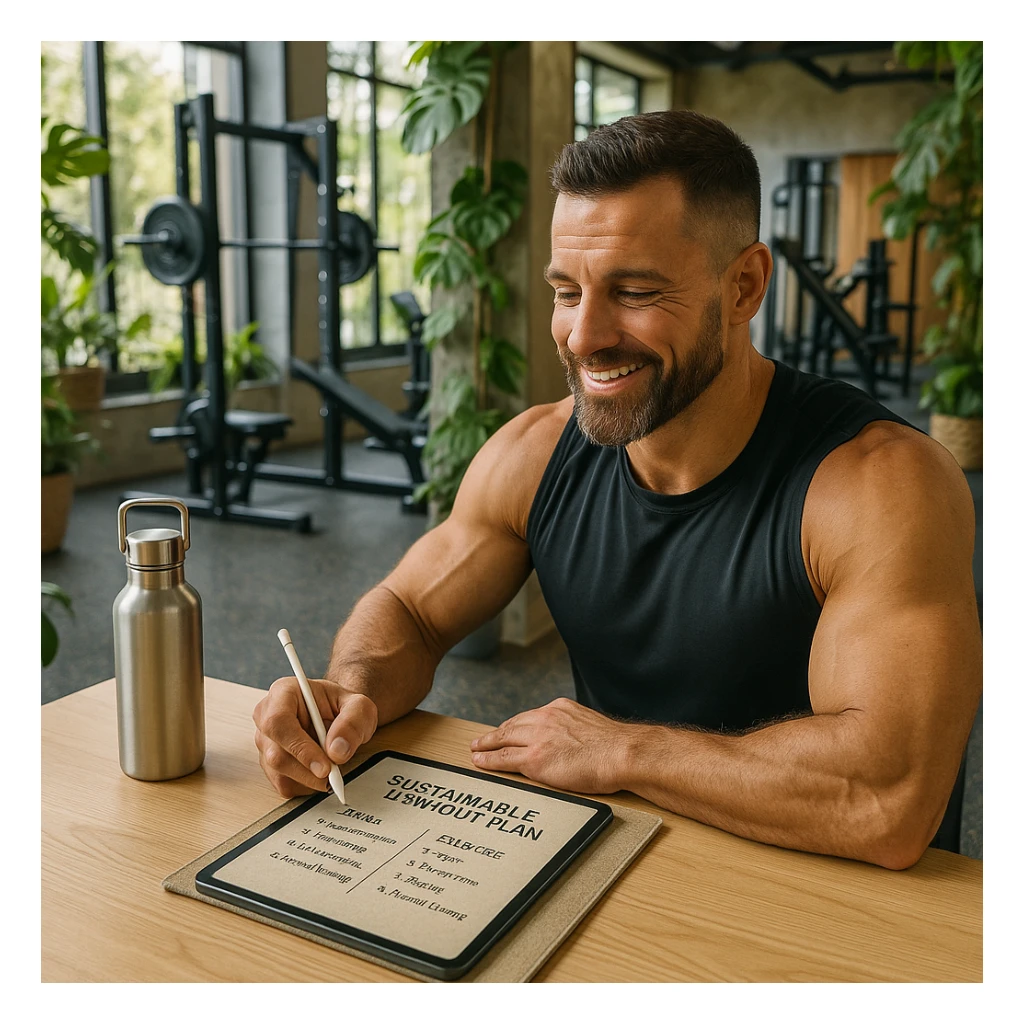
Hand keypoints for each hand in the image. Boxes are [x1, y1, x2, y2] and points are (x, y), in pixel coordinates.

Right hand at [253, 676, 377, 797]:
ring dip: (310, 778)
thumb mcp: (359, 706)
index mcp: (284, 692)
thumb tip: (337, 751)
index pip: (278, 722)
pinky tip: (320, 770)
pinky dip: (307, 785)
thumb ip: (353, 722)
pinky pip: (284, 785)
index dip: (300, 747)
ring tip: (332, 766)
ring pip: (279, 773)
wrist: (338, 716)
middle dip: (308, 770)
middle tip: (334, 775)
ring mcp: (265, 742)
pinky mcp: (269, 764)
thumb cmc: (342, 706)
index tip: (325, 766)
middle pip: (275, 754)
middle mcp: (267, 716)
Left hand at [470, 697, 633, 793]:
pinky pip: (504, 759)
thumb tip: (572, 740)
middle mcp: (545, 718)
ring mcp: (538, 738)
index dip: (515, 725)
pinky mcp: (534, 758)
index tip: (508, 730)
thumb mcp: (590, 725)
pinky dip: (489, 760)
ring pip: (503, 739)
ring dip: (486, 745)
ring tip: (476, 749)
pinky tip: (480, 761)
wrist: (621, 754)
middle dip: (496, 733)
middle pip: (512, 725)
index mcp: (559, 708)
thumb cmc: (615, 747)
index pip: (529, 717)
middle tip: (482, 739)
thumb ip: (574, 728)